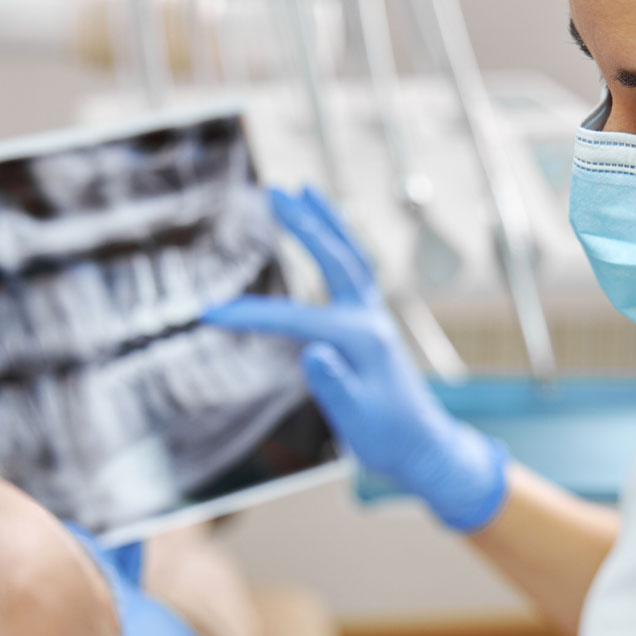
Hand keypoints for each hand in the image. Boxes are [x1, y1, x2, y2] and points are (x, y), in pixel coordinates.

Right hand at [202, 187, 509, 532]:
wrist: (424, 447)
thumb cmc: (388, 438)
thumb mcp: (357, 420)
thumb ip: (335, 386)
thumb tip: (312, 352)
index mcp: (361, 340)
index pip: (296, 319)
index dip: (251, 315)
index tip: (211, 313)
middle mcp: (370, 318)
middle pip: (335, 258)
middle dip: (304, 224)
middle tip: (274, 191)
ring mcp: (374, 316)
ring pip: (349, 255)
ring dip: (325, 220)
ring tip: (303, 188)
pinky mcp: (371, 322)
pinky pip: (353, 269)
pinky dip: (337, 242)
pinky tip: (323, 229)